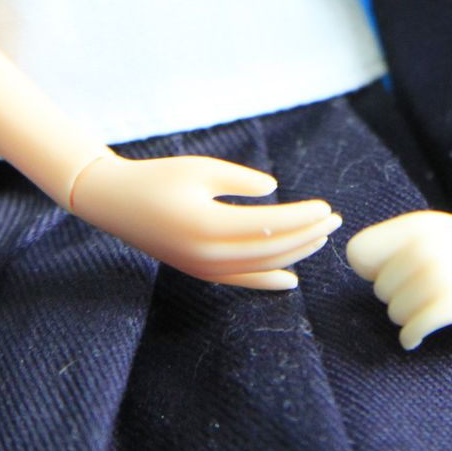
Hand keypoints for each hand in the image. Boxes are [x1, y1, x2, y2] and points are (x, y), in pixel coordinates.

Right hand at [70, 151, 340, 285]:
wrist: (116, 203)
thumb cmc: (160, 177)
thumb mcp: (201, 168)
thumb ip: (240, 180)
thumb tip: (273, 190)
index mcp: (208, 225)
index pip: (269, 228)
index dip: (301, 219)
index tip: (326, 208)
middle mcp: (207, 255)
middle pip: (271, 252)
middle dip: (307, 236)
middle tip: (335, 221)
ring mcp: (203, 269)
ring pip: (260, 269)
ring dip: (294, 255)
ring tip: (321, 239)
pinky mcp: (199, 272)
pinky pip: (241, 282)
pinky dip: (268, 280)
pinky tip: (290, 279)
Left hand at [347, 210, 451, 348]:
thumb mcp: (440, 232)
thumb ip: (403, 241)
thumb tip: (358, 260)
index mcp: (416, 225)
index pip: (358, 250)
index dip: (368, 269)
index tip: (390, 277)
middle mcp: (422, 245)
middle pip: (377, 287)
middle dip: (394, 298)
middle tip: (419, 299)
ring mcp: (438, 274)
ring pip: (393, 310)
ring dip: (405, 318)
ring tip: (426, 313)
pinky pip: (411, 328)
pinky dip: (410, 337)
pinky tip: (416, 339)